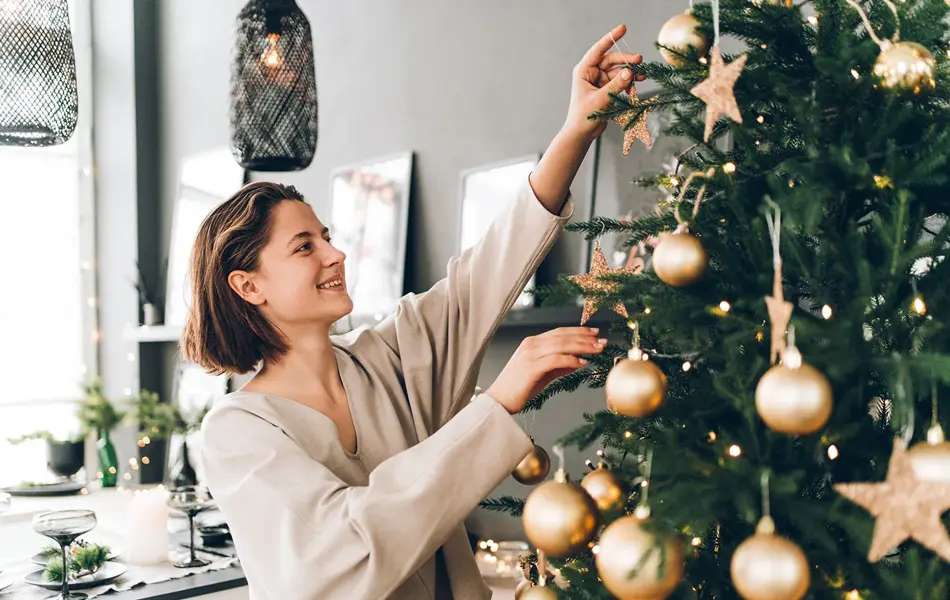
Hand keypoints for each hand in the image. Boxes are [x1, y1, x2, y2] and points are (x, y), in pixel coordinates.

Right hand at [487, 327, 606, 413]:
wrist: (498, 401)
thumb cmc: (518, 389)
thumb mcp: (542, 374)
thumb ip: (558, 366)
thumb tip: (578, 361)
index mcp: (532, 343)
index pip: (559, 332)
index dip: (578, 331)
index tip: (594, 333)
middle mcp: (531, 345)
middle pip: (563, 336)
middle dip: (585, 337)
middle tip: (602, 340)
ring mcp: (530, 355)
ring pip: (561, 345)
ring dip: (582, 346)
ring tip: (597, 349)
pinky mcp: (531, 367)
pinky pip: (556, 360)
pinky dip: (571, 360)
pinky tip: (583, 363)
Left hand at [562, 24, 645, 142]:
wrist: (582, 133)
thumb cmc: (584, 116)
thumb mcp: (601, 99)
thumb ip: (616, 85)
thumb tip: (630, 71)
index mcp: (583, 70)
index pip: (598, 50)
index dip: (611, 38)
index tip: (623, 28)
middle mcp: (591, 73)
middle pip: (612, 60)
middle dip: (626, 60)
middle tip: (639, 61)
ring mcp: (599, 81)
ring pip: (618, 71)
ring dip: (630, 72)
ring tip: (642, 75)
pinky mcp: (606, 89)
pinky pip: (620, 81)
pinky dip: (629, 81)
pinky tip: (638, 82)